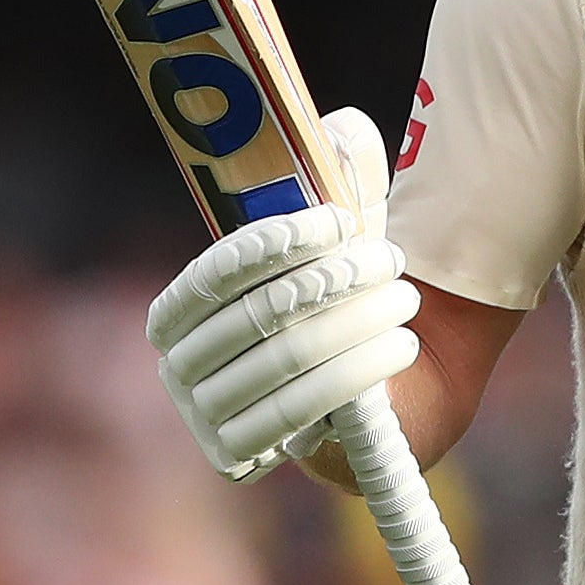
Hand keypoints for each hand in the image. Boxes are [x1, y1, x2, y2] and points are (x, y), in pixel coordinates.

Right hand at [145, 109, 419, 479]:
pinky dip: (356, 377)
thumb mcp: (334, 234)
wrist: (365, 390)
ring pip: (287, 363)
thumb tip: (341, 126)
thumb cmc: (338, 302)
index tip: (341, 221)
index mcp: (178, 307)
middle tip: (392, 262)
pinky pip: (300, 416)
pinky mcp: (239, 458)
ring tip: (407, 304)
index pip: (216, 270)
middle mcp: (178, 364)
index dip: (275, 243)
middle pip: (261, 316)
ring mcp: (203, 416)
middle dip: (335, 284)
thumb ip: (335, 169)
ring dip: (357, 328)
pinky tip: (399, 350)